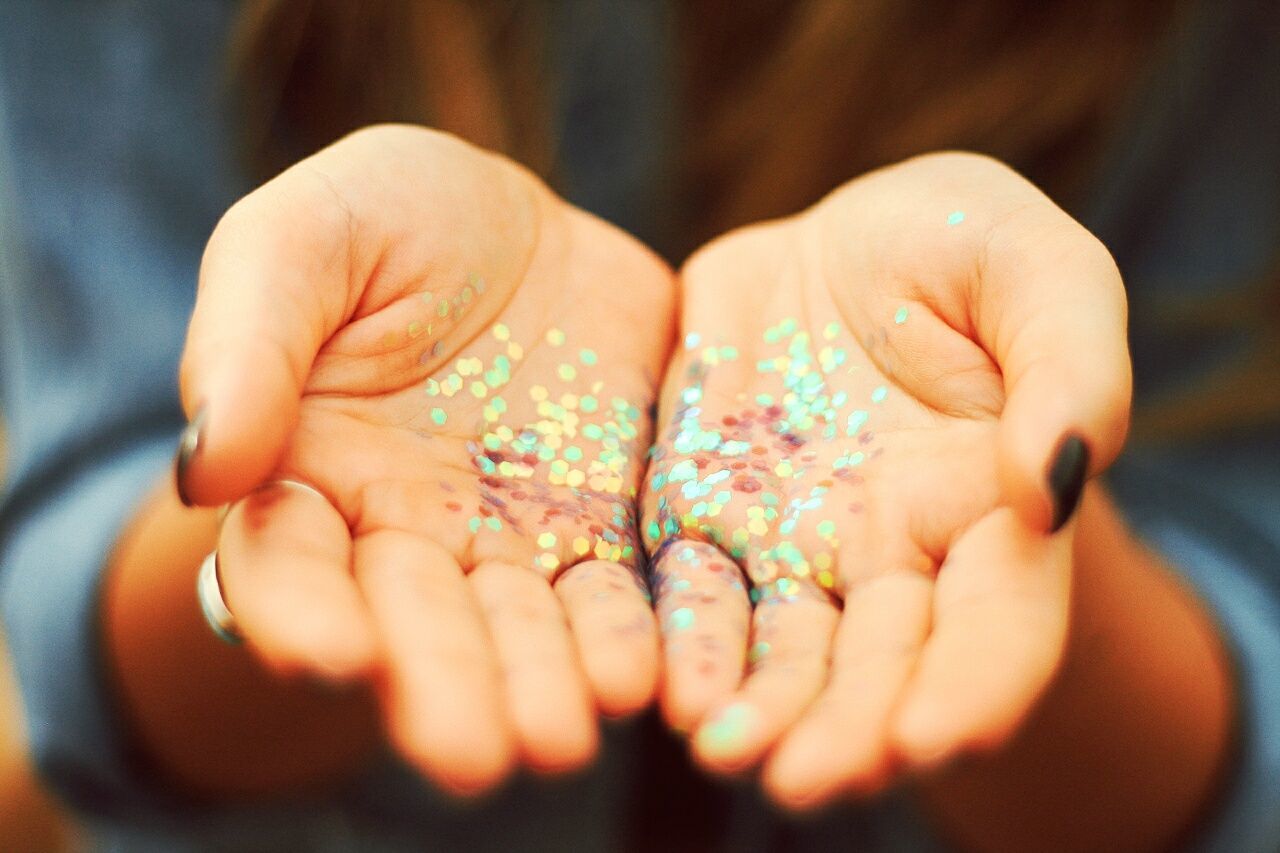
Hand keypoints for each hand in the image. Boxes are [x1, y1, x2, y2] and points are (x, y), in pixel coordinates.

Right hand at [177, 125, 673, 793]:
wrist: (521, 227)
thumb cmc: (387, 224)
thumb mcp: (304, 237)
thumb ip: (248, 342)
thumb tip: (209, 469)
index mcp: (311, 478)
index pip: (289, 566)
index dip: (304, 614)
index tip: (332, 656)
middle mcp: (411, 534)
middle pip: (418, 627)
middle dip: (442, 689)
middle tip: (471, 757)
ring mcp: (516, 540)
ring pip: (526, 631)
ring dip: (543, 687)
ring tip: (566, 737)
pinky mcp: (607, 527)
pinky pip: (621, 594)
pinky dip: (634, 638)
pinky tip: (651, 676)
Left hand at [642, 152, 1130, 806]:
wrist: (834, 244)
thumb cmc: (960, 250)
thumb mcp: (1040, 271)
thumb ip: (1069, 367)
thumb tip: (1054, 482)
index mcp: (988, 510)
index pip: (997, 622)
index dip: (973, 684)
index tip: (932, 736)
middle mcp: (887, 552)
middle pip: (877, 667)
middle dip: (846, 730)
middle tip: (802, 782)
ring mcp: (789, 542)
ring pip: (775, 652)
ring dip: (753, 710)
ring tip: (720, 749)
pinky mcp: (701, 513)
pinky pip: (684, 590)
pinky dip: (676, 641)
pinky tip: (656, 680)